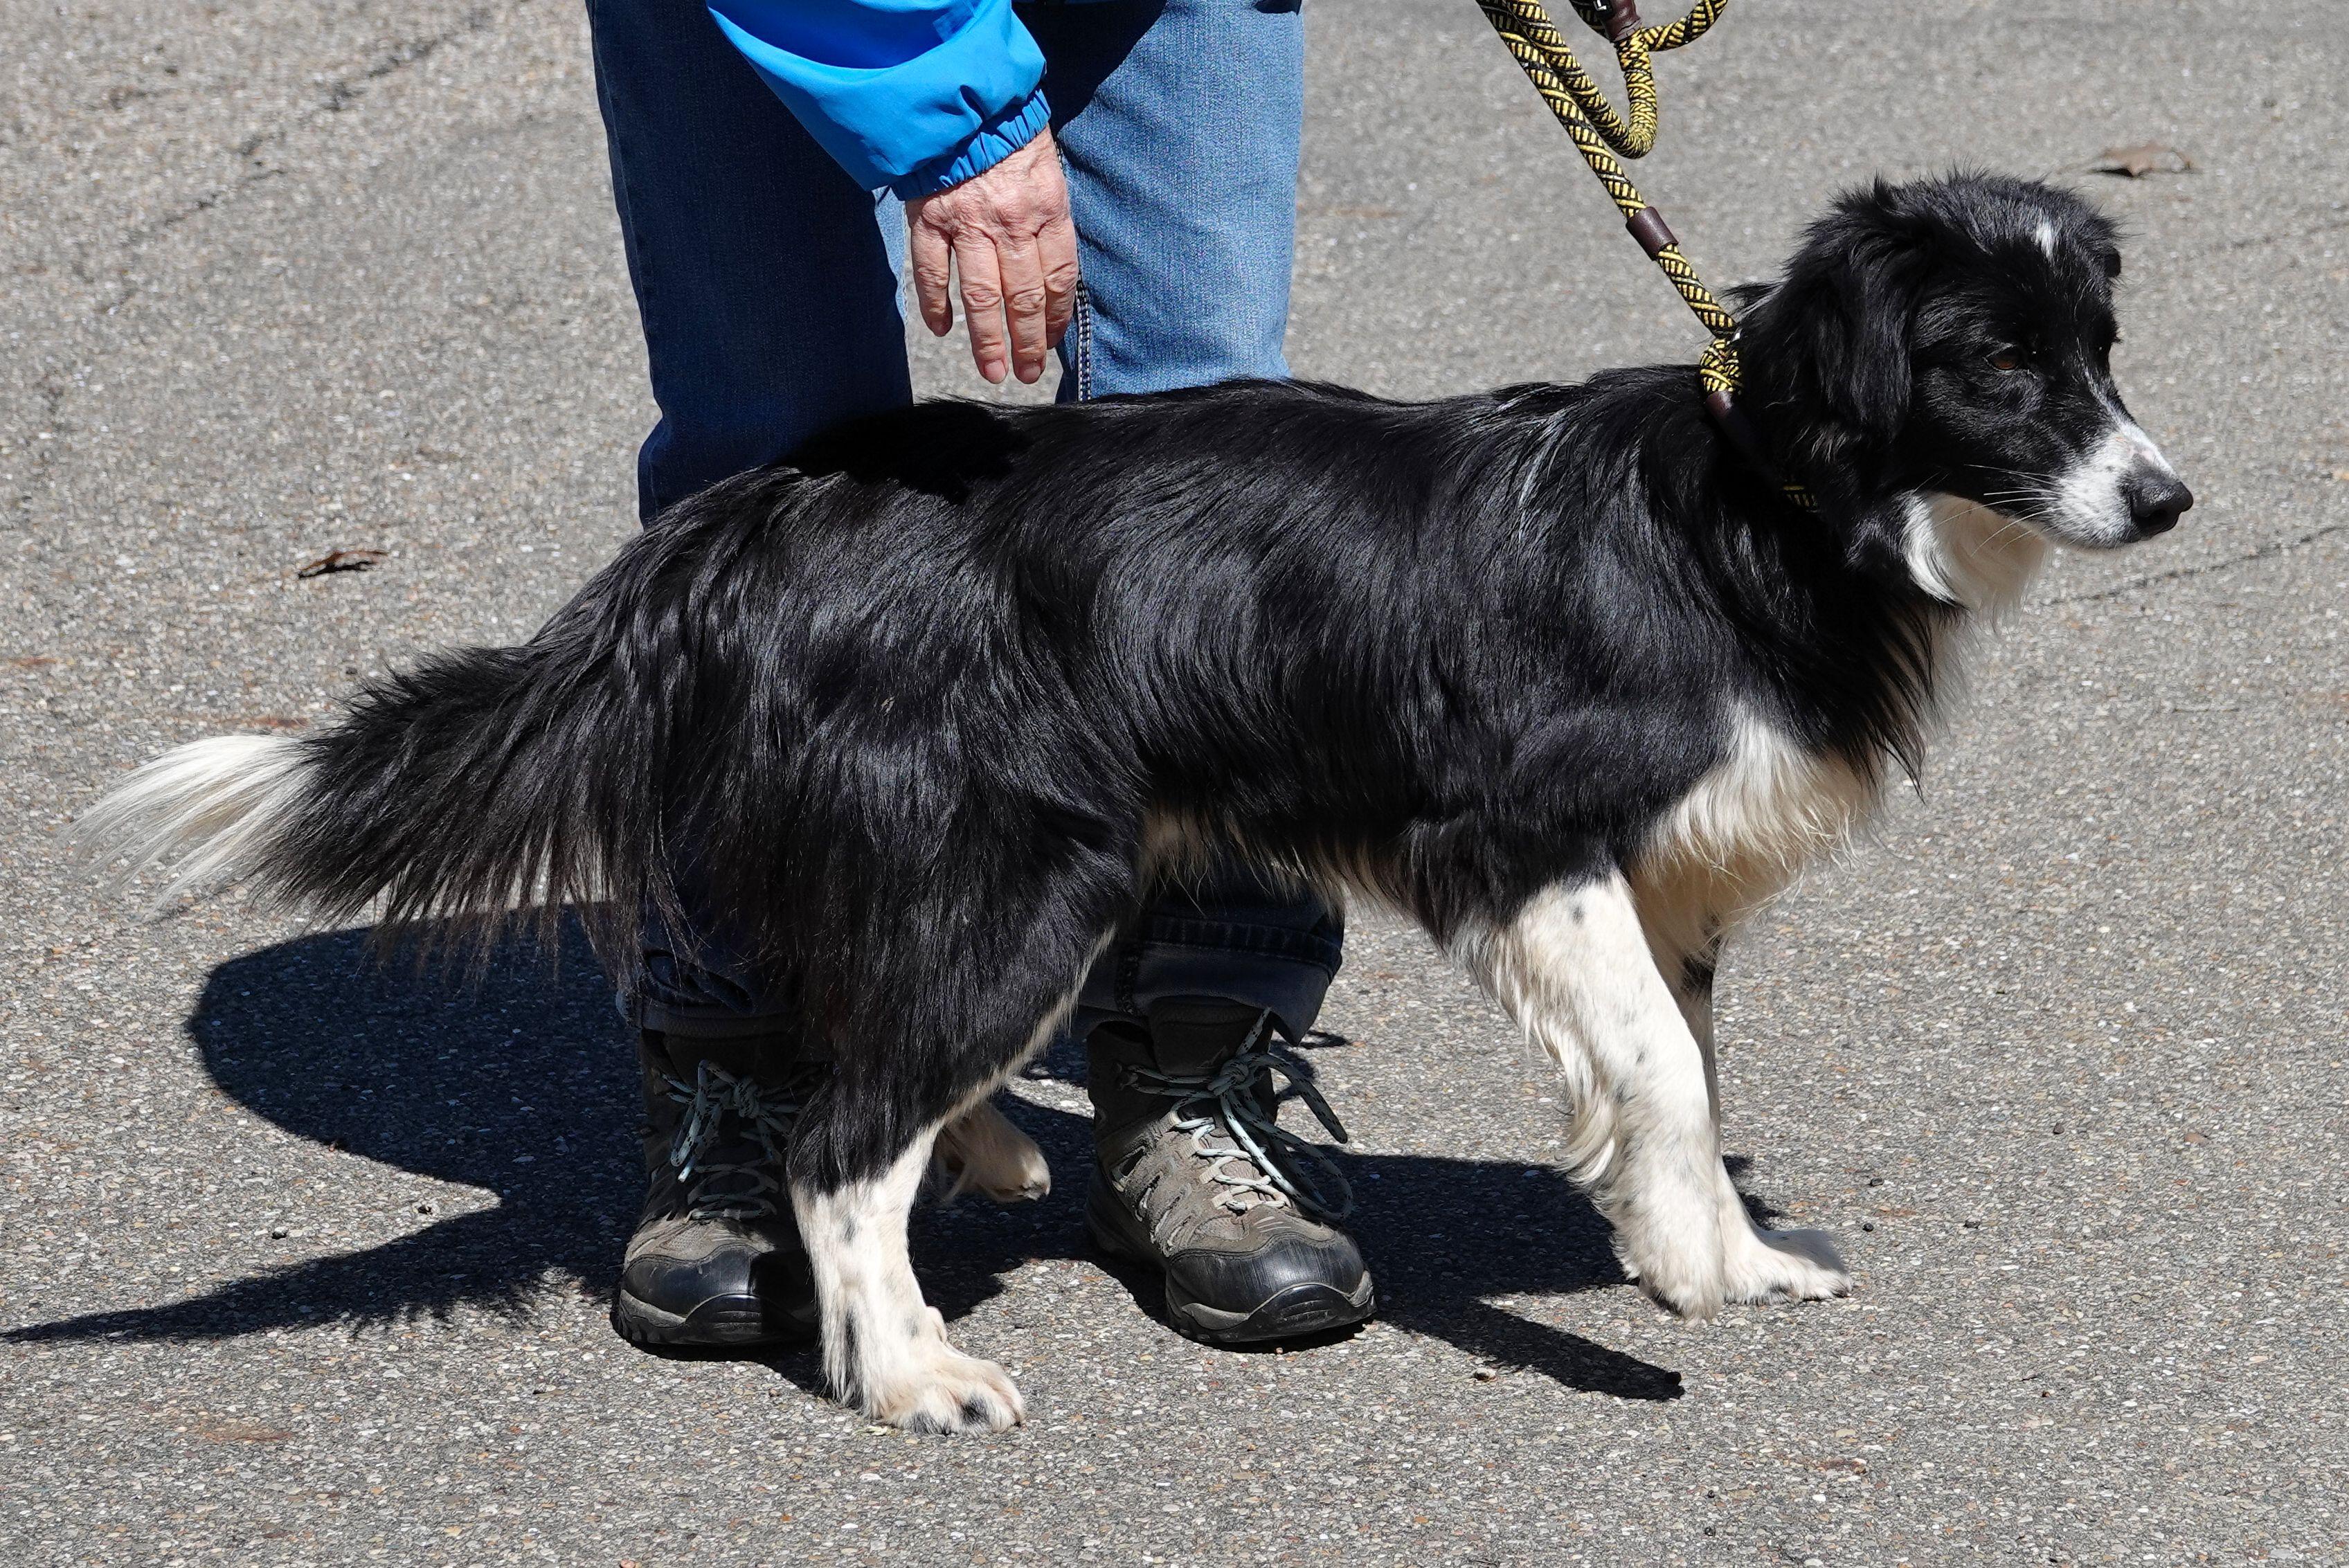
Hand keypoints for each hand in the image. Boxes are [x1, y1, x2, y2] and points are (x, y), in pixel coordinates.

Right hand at [905, 128, 1079, 384]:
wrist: (961, 94)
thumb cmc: (1008, 131)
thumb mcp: (1046, 169)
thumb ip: (1047, 218)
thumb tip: (1049, 272)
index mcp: (1047, 209)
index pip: (1058, 278)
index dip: (1056, 316)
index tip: (1051, 341)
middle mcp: (1011, 223)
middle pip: (1024, 298)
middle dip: (1027, 342)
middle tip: (1026, 372)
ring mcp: (968, 224)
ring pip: (983, 296)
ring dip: (989, 341)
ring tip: (994, 370)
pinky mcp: (930, 219)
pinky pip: (934, 273)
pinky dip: (937, 305)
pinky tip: (943, 330)